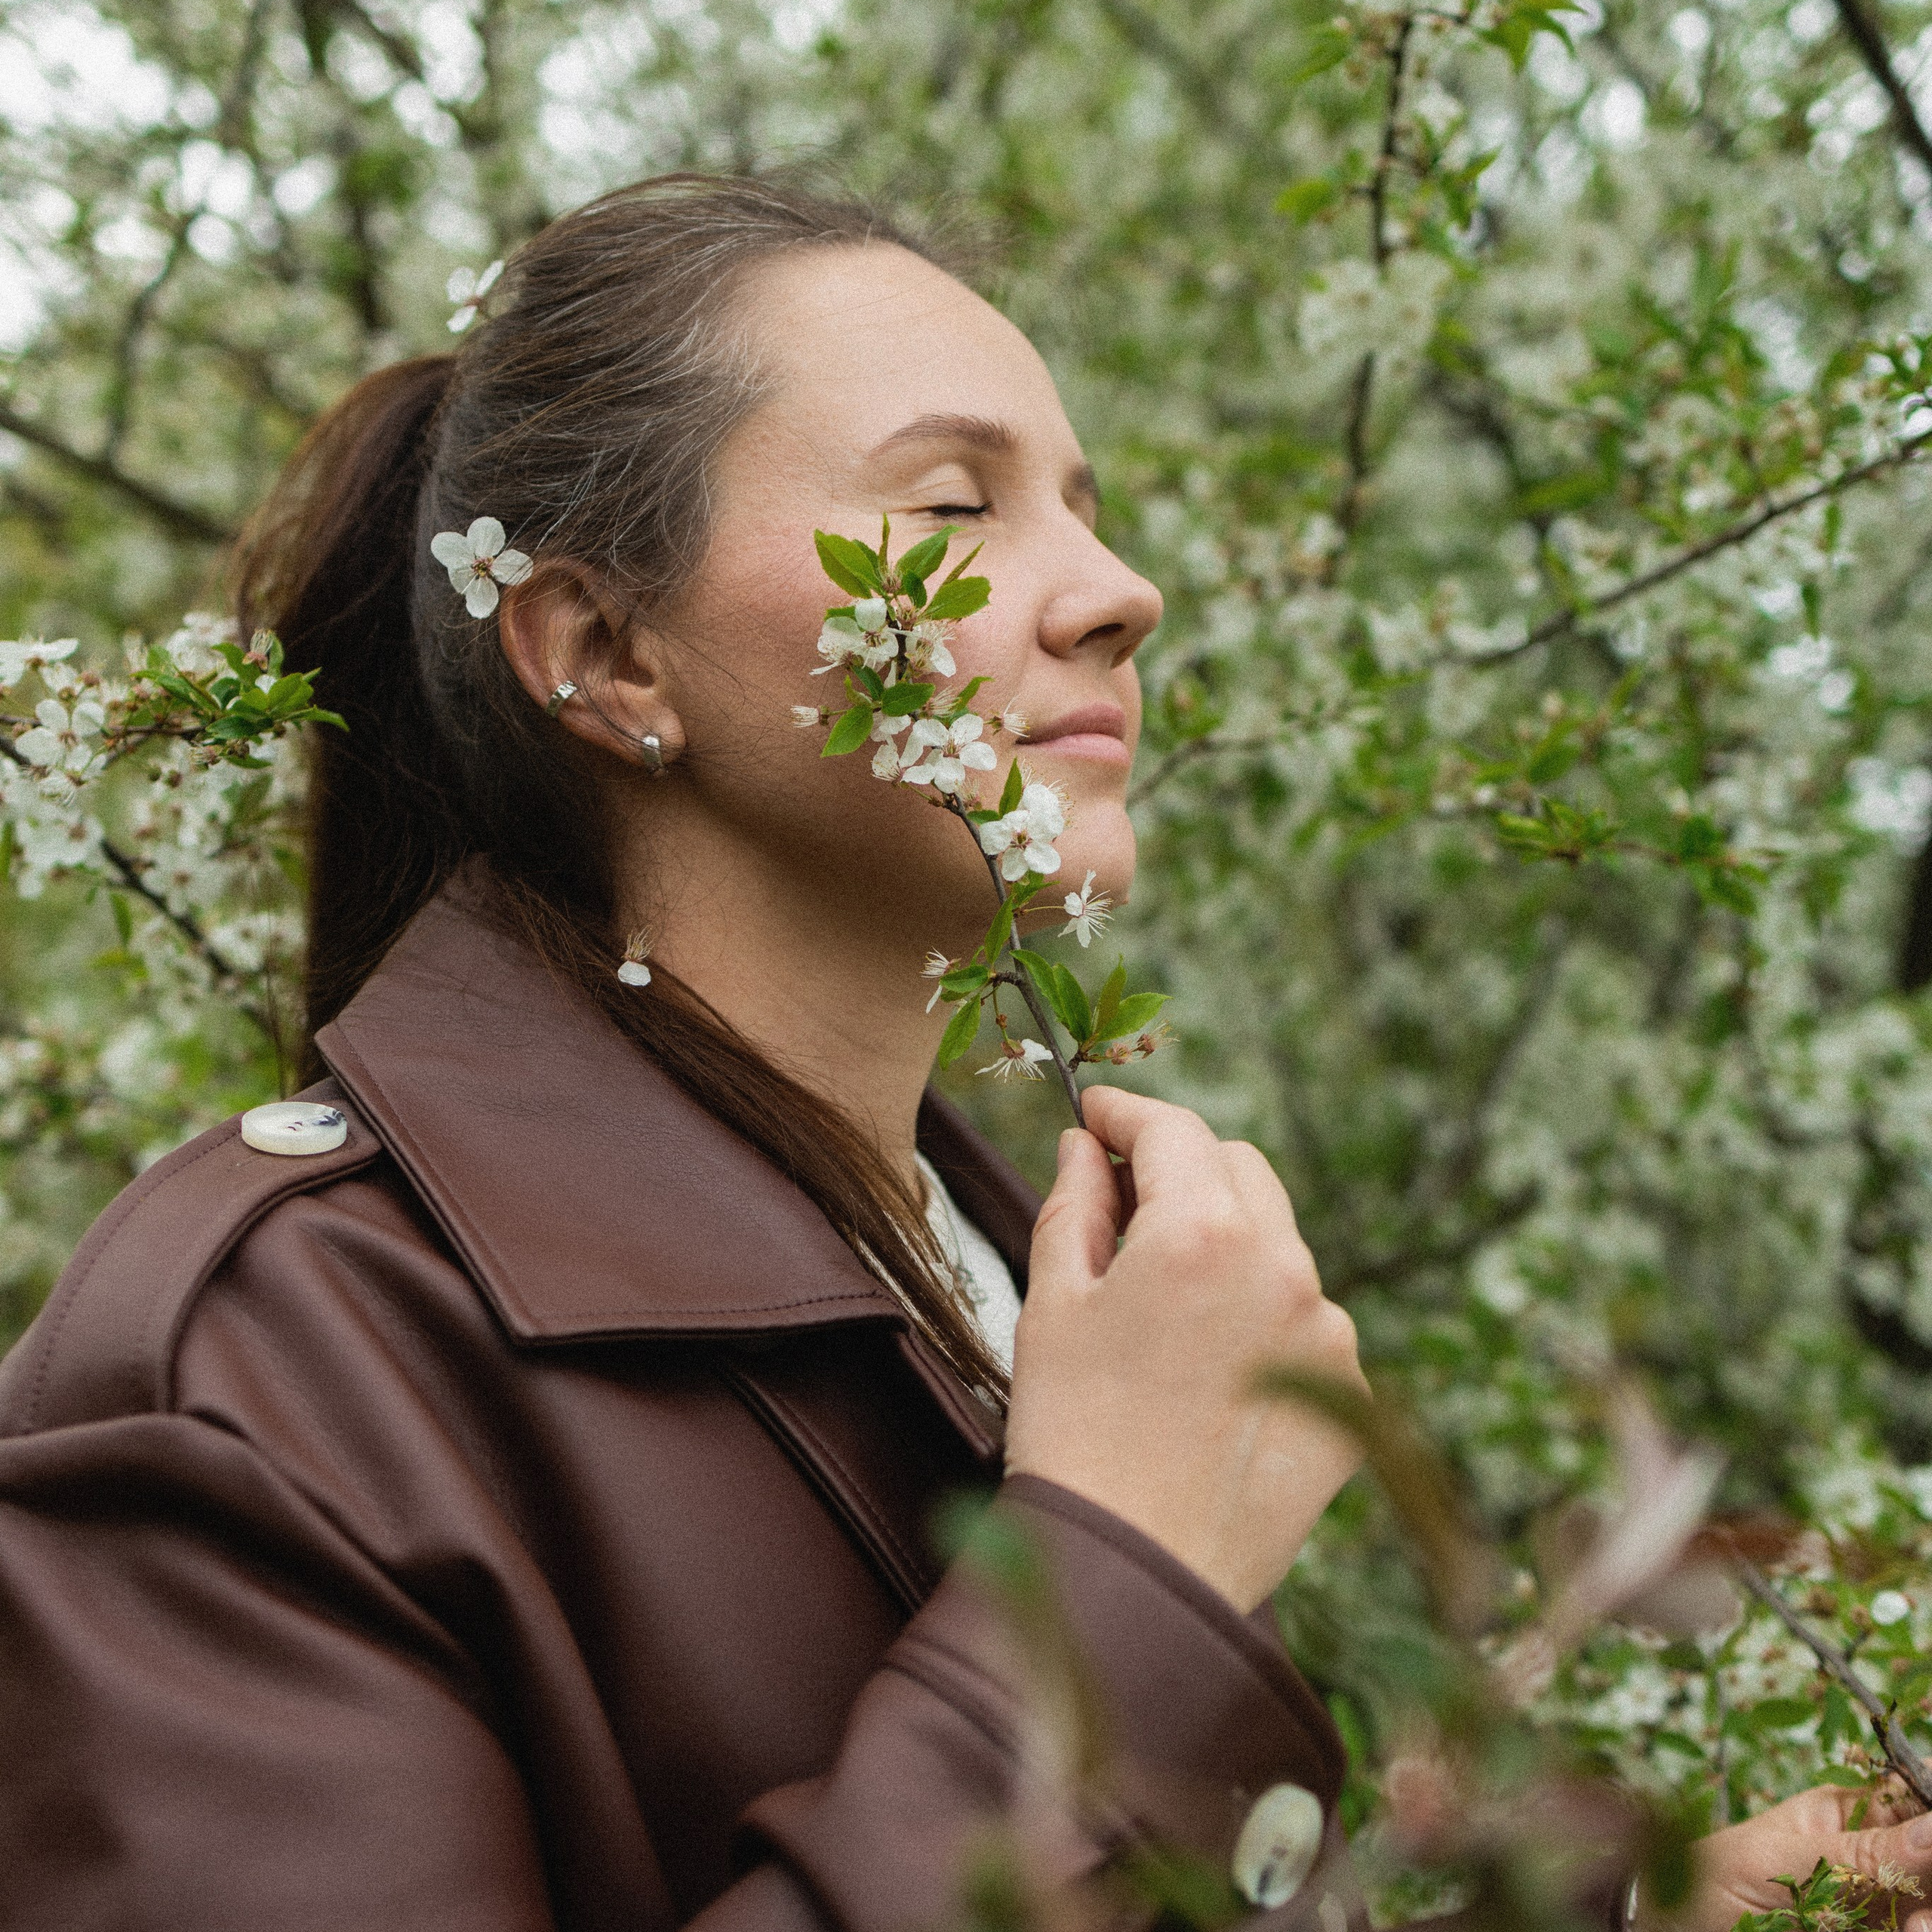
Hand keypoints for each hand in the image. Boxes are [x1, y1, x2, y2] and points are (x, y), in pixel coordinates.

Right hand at [1005, 1086, 1365, 1613]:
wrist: (1133, 1572)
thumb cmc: (1074, 1435)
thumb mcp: (1052, 1302)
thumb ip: (1074, 1204)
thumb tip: (1085, 1148)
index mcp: (1202, 1234)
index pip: (1173, 1130)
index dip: (1126, 1113)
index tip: (1096, 1115)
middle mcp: (1283, 1269)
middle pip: (1238, 1169)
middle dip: (1183, 1170)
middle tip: (1124, 1203)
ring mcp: (1327, 1334)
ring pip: (1279, 1244)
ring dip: (1226, 1246)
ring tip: (1165, 1311)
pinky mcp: (1349, 1395)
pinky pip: (1305, 1322)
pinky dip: (1261, 1320)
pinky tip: (1209, 1373)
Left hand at [1656, 1786, 1931, 1930]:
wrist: (1679, 1928)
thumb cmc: (1712, 1879)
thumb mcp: (1783, 1858)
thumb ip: (1860, 1850)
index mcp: (1850, 1813)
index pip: (1917, 1797)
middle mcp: (1874, 1858)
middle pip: (1931, 1860)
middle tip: (1919, 1919)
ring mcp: (1876, 1904)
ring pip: (1927, 1906)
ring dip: (1929, 1917)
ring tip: (1912, 1931)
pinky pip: (1907, 1927)